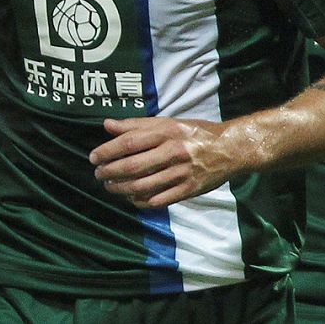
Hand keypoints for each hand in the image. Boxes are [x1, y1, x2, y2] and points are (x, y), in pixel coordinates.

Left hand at [89, 117, 236, 208]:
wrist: (230, 149)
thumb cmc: (195, 132)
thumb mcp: (168, 122)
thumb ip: (137, 125)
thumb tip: (107, 125)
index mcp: (167, 131)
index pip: (129, 142)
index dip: (108, 151)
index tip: (94, 157)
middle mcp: (173, 151)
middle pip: (133, 166)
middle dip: (110, 173)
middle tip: (99, 174)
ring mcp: (181, 172)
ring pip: (143, 186)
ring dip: (121, 189)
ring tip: (110, 186)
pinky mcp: (188, 189)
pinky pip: (158, 200)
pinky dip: (140, 201)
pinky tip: (131, 197)